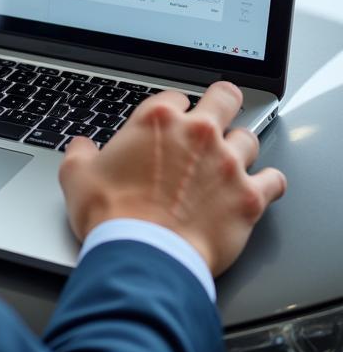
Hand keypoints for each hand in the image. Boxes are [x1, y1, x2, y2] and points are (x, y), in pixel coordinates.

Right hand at [59, 81, 286, 275]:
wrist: (143, 254)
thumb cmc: (112, 215)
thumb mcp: (77, 175)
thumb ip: (81, 153)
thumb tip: (80, 148)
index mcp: (157, 120)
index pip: (176, 96)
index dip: (173, 109)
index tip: (171, 123)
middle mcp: (197, 134)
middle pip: (225, 97)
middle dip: (223, 102)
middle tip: (218, 113)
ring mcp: (227, 164)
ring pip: (249, 138)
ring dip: (240, 148)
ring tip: (231, 160)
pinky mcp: (249, 197)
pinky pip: (274, 180)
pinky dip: (268, 184)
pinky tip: (260, 188)